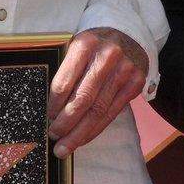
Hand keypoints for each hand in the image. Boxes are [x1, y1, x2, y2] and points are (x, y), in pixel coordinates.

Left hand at [47, 27, 147, 157]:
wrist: (130, 37)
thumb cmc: (96, 46)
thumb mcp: (79, 47)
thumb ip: (68, 71)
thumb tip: (52, 109)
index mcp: (85, 44)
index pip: (65, 82)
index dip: (54, 105)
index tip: (48, 117)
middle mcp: (106, 56)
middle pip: (82, 100)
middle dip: (66, 124)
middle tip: (54, 138)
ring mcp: (124, 71)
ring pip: (98, 111)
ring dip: (79, 133)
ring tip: (65, 147)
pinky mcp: (135, 83)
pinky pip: (112, 113)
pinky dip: (95, 129)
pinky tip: (84, 138)